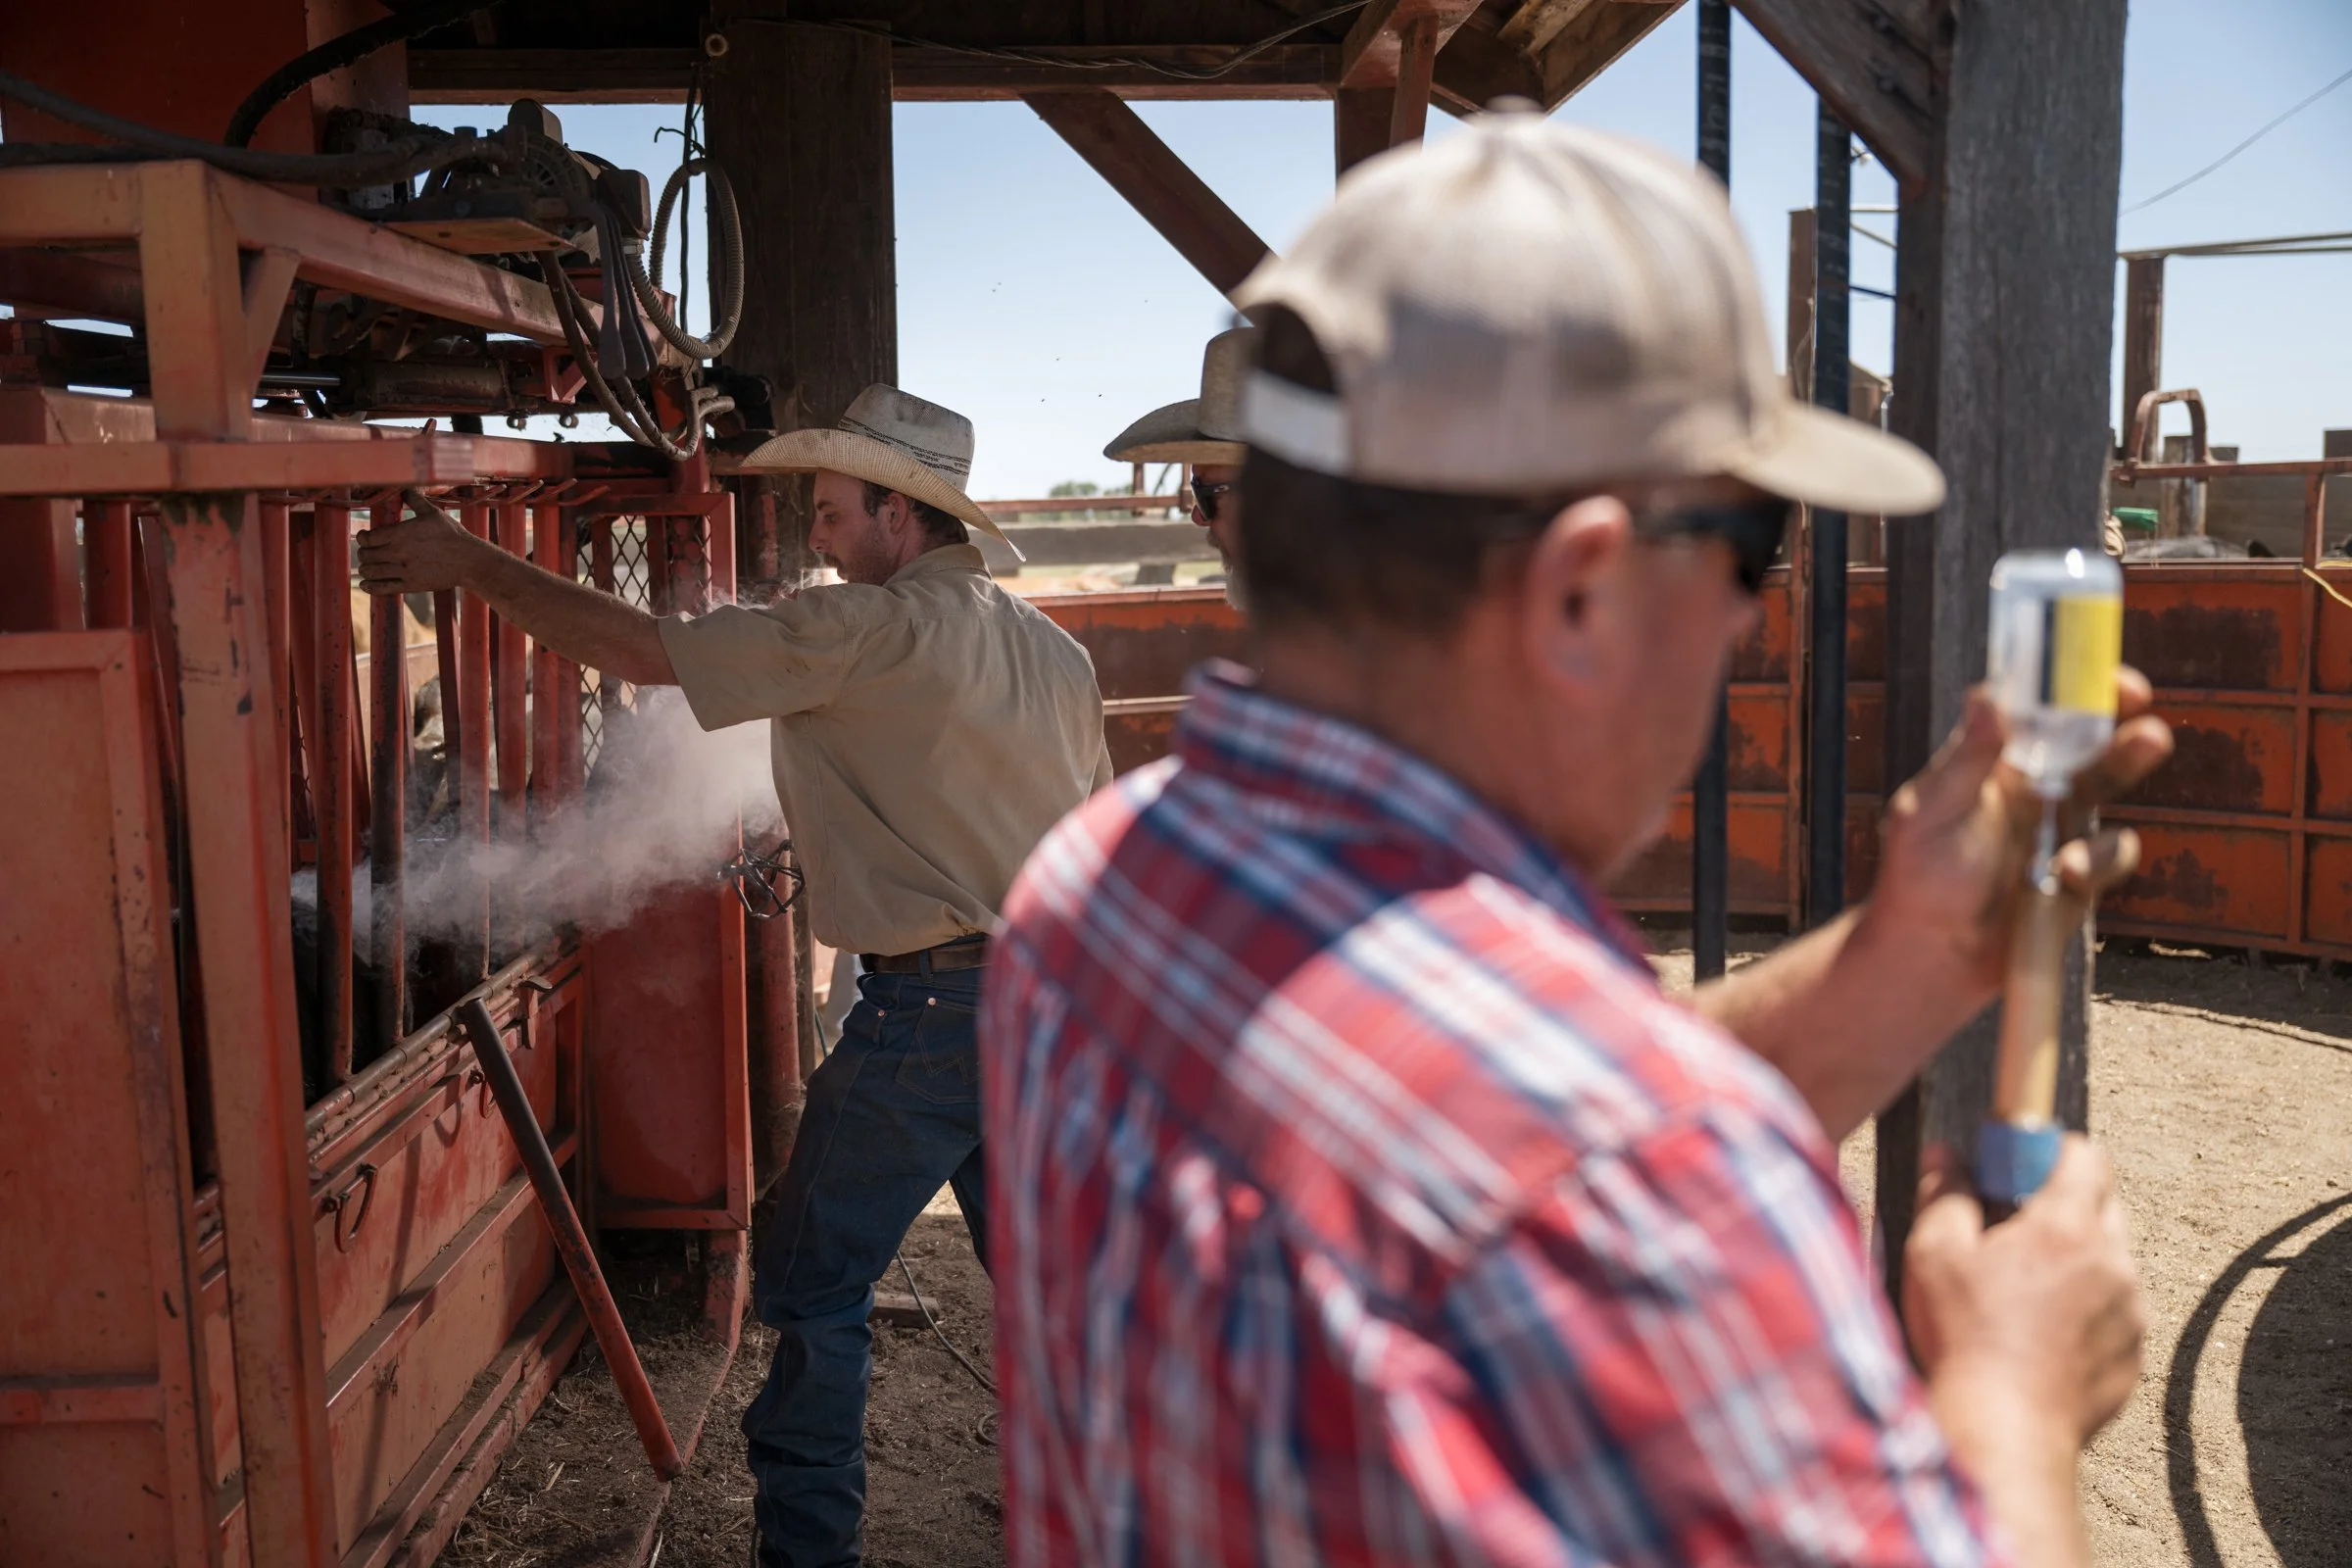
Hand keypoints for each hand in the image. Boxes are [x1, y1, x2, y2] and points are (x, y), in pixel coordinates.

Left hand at [357, 489, 484, 595]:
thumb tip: (404, 487)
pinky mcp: (410, 585)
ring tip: (367, 567)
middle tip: (367, 552)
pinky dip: (370, 587)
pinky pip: (383, 588)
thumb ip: (415, 500)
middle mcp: (398, 553)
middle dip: (363, 553)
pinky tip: (365, 584)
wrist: (468, 560)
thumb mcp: (433, 513)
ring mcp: (404, 571)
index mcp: (400, 534)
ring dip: (365, 569)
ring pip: (371, 572)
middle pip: (366, 555)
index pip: (368, 538)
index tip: (363, 537)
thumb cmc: (452, 535)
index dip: (361, 537)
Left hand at [1866, 670, 2173, 1006]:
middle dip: (2119, 715)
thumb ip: (1968, 758)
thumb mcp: (1933, 810)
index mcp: (1997, 762)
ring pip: (2109, 785)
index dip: (2070, 685)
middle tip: (2138, 703)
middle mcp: (2036, 787)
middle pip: (2089, 739)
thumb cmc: (1919, 875)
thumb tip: (1988, 695)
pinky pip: (2110, 853)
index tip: (2094, 669)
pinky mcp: (2082, 876)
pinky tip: (2066, 874)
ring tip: (2149, 740)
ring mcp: (2063, 829)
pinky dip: (2097, 858)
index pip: (2042, 711)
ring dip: (2129, 760)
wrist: (1932, 952)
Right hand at [1904, 1138, 2143, 1447]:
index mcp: (2065, 1228)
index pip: (2085, 1156)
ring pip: (2111, 1261)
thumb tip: (1946, 1156)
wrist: (2005, 1432)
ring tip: (2023, 1292)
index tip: (2016, 1164)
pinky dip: (2085, 1311)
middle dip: (2062, 1204)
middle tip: (2011, 1229)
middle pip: (2103, 1204)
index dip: (2049, 1149)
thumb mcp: (1933, 1254)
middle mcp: (2113, 1263)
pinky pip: (2115, 1312)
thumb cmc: (1966, 1339)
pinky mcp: (2133, 1356)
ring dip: (2075, 1261)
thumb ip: (1945, 1193)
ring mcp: (2130, 1313)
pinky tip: (2040, 1335)